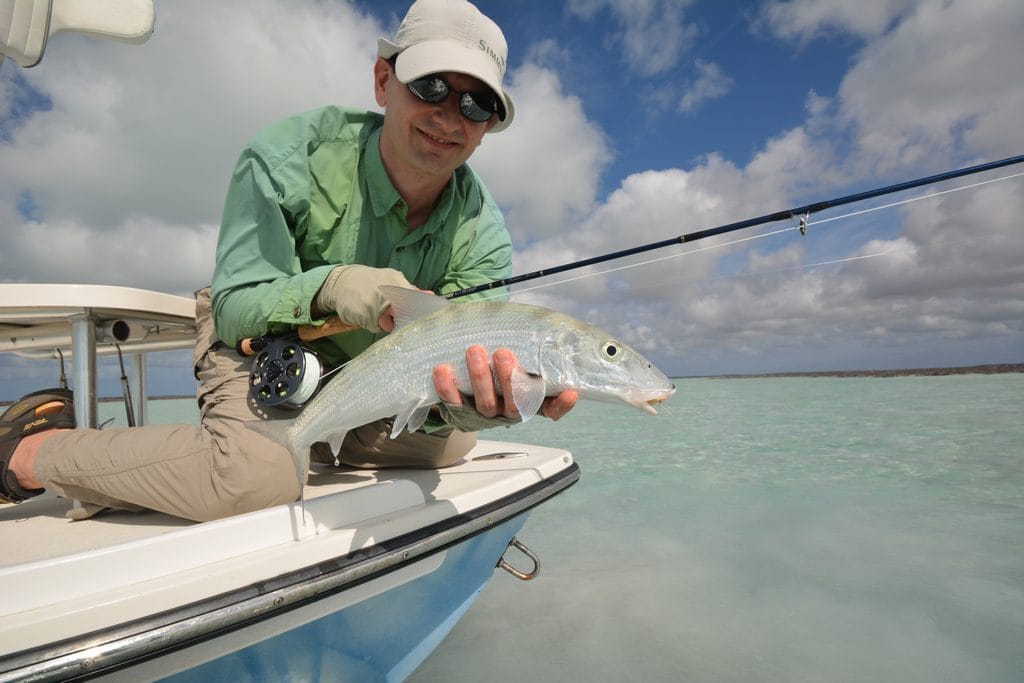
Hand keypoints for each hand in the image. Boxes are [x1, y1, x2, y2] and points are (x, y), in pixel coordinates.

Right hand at [314, 265, 412, 332]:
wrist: (340, 282)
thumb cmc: (370, 281)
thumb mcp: (391, 279)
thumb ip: (410, 290)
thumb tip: (430, 295)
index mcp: (396, 281)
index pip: (416, 301)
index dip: (418, 312)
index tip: (419, 316)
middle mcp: (387, 293)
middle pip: (404, 317)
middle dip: (400, 319)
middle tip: (392, 314)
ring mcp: (376, 306)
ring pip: (389, 325)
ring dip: (385, 323)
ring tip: (376, 311)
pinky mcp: (365, 316)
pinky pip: (375, 328)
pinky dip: (373, 324)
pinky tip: (365, 313)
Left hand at [433, 345, 577, 420]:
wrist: (463, 375)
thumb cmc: (498, 358)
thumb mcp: (517, 350)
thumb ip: (528, 337)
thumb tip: (541, 316)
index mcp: (530, 398)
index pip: (552, 408)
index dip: (562, 404)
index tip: (571, 392)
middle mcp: (510, 409)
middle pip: (516, 404)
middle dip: (510, 379)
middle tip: (503, 354)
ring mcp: (485, 413)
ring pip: (486, 403)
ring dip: (480, 377)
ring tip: (474, 350)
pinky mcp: (460, 411)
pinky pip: (453, 402)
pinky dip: (447, 387)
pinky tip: (442, 370)